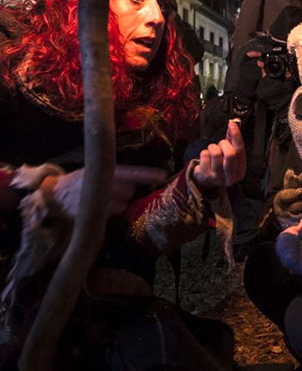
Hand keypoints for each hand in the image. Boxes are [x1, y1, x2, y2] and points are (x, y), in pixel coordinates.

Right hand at [41, 165, 166, 217]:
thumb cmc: (80, 182)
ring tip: (103, 199)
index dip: (148, 174)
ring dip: (117, 204)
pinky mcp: (93, 213)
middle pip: (129, 191)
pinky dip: (108, 212)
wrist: (54, 196)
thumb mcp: (95, 170)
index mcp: (105, 171)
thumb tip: (136, 182)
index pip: (131, 172)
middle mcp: (104, 184)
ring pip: (122, 205)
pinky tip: (97, 207)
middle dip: (125, 191)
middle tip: (112, 189)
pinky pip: (111, 214)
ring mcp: (98, 200)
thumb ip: (115, 175)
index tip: (163, 175)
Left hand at [192, 119, 245, 190]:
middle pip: (230, 154)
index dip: (236, 135)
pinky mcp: (205, 176)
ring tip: (212, 151)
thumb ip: (232, 139)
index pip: (240, 150)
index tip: (232, 124)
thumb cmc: (220, 164)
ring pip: (216, 153)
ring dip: (213, 147)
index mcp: (240, 171)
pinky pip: (205, 156)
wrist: (207, 180)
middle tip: (221, 144)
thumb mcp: (229, 153)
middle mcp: (230, 177)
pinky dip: (204, 153)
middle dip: (224, 144)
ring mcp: (218, 178)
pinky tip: (206, 158)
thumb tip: (234, 123)